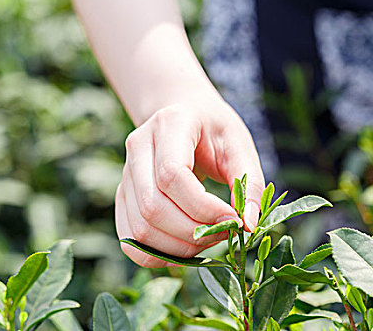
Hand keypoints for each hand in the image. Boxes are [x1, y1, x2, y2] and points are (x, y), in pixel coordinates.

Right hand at [116, 99, 264, 266]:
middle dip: (193, 232)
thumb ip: (249, 183)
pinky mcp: (123, 197)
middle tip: (225, 234)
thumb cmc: (215, 131)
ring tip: (209, 239)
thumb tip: (249, 226)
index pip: (171, 175)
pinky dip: (158, 255)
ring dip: (178, 247)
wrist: (185, 117)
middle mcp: (137, 147)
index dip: (203, 207)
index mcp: (168, 125)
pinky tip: (186, 247)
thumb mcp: (240, 146)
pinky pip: (130, 240)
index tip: (234, 220)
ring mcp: (125, 174)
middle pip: (152, 206)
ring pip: (139, 228)